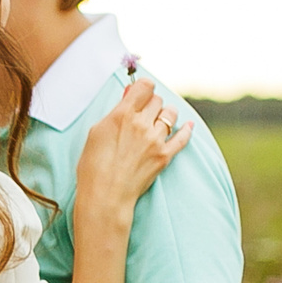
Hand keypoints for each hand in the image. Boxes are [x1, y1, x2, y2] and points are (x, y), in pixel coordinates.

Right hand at [74, 78, 191, 230]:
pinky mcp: (164, 156)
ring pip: (170, 114)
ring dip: (165, 114)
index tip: (140, 93)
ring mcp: (155, 140)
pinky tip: (188, 126)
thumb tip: (129, 95)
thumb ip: (116, 112)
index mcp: (122, 115)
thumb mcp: (96, 133)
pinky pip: (183, 137)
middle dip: (151, 103)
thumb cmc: (93, 167)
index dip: (142, 88)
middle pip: (157, 100)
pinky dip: (186, 130)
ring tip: (158, 121)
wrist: (105, 196)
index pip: (144, 86)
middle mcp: (141, 124)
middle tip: (144, 112)